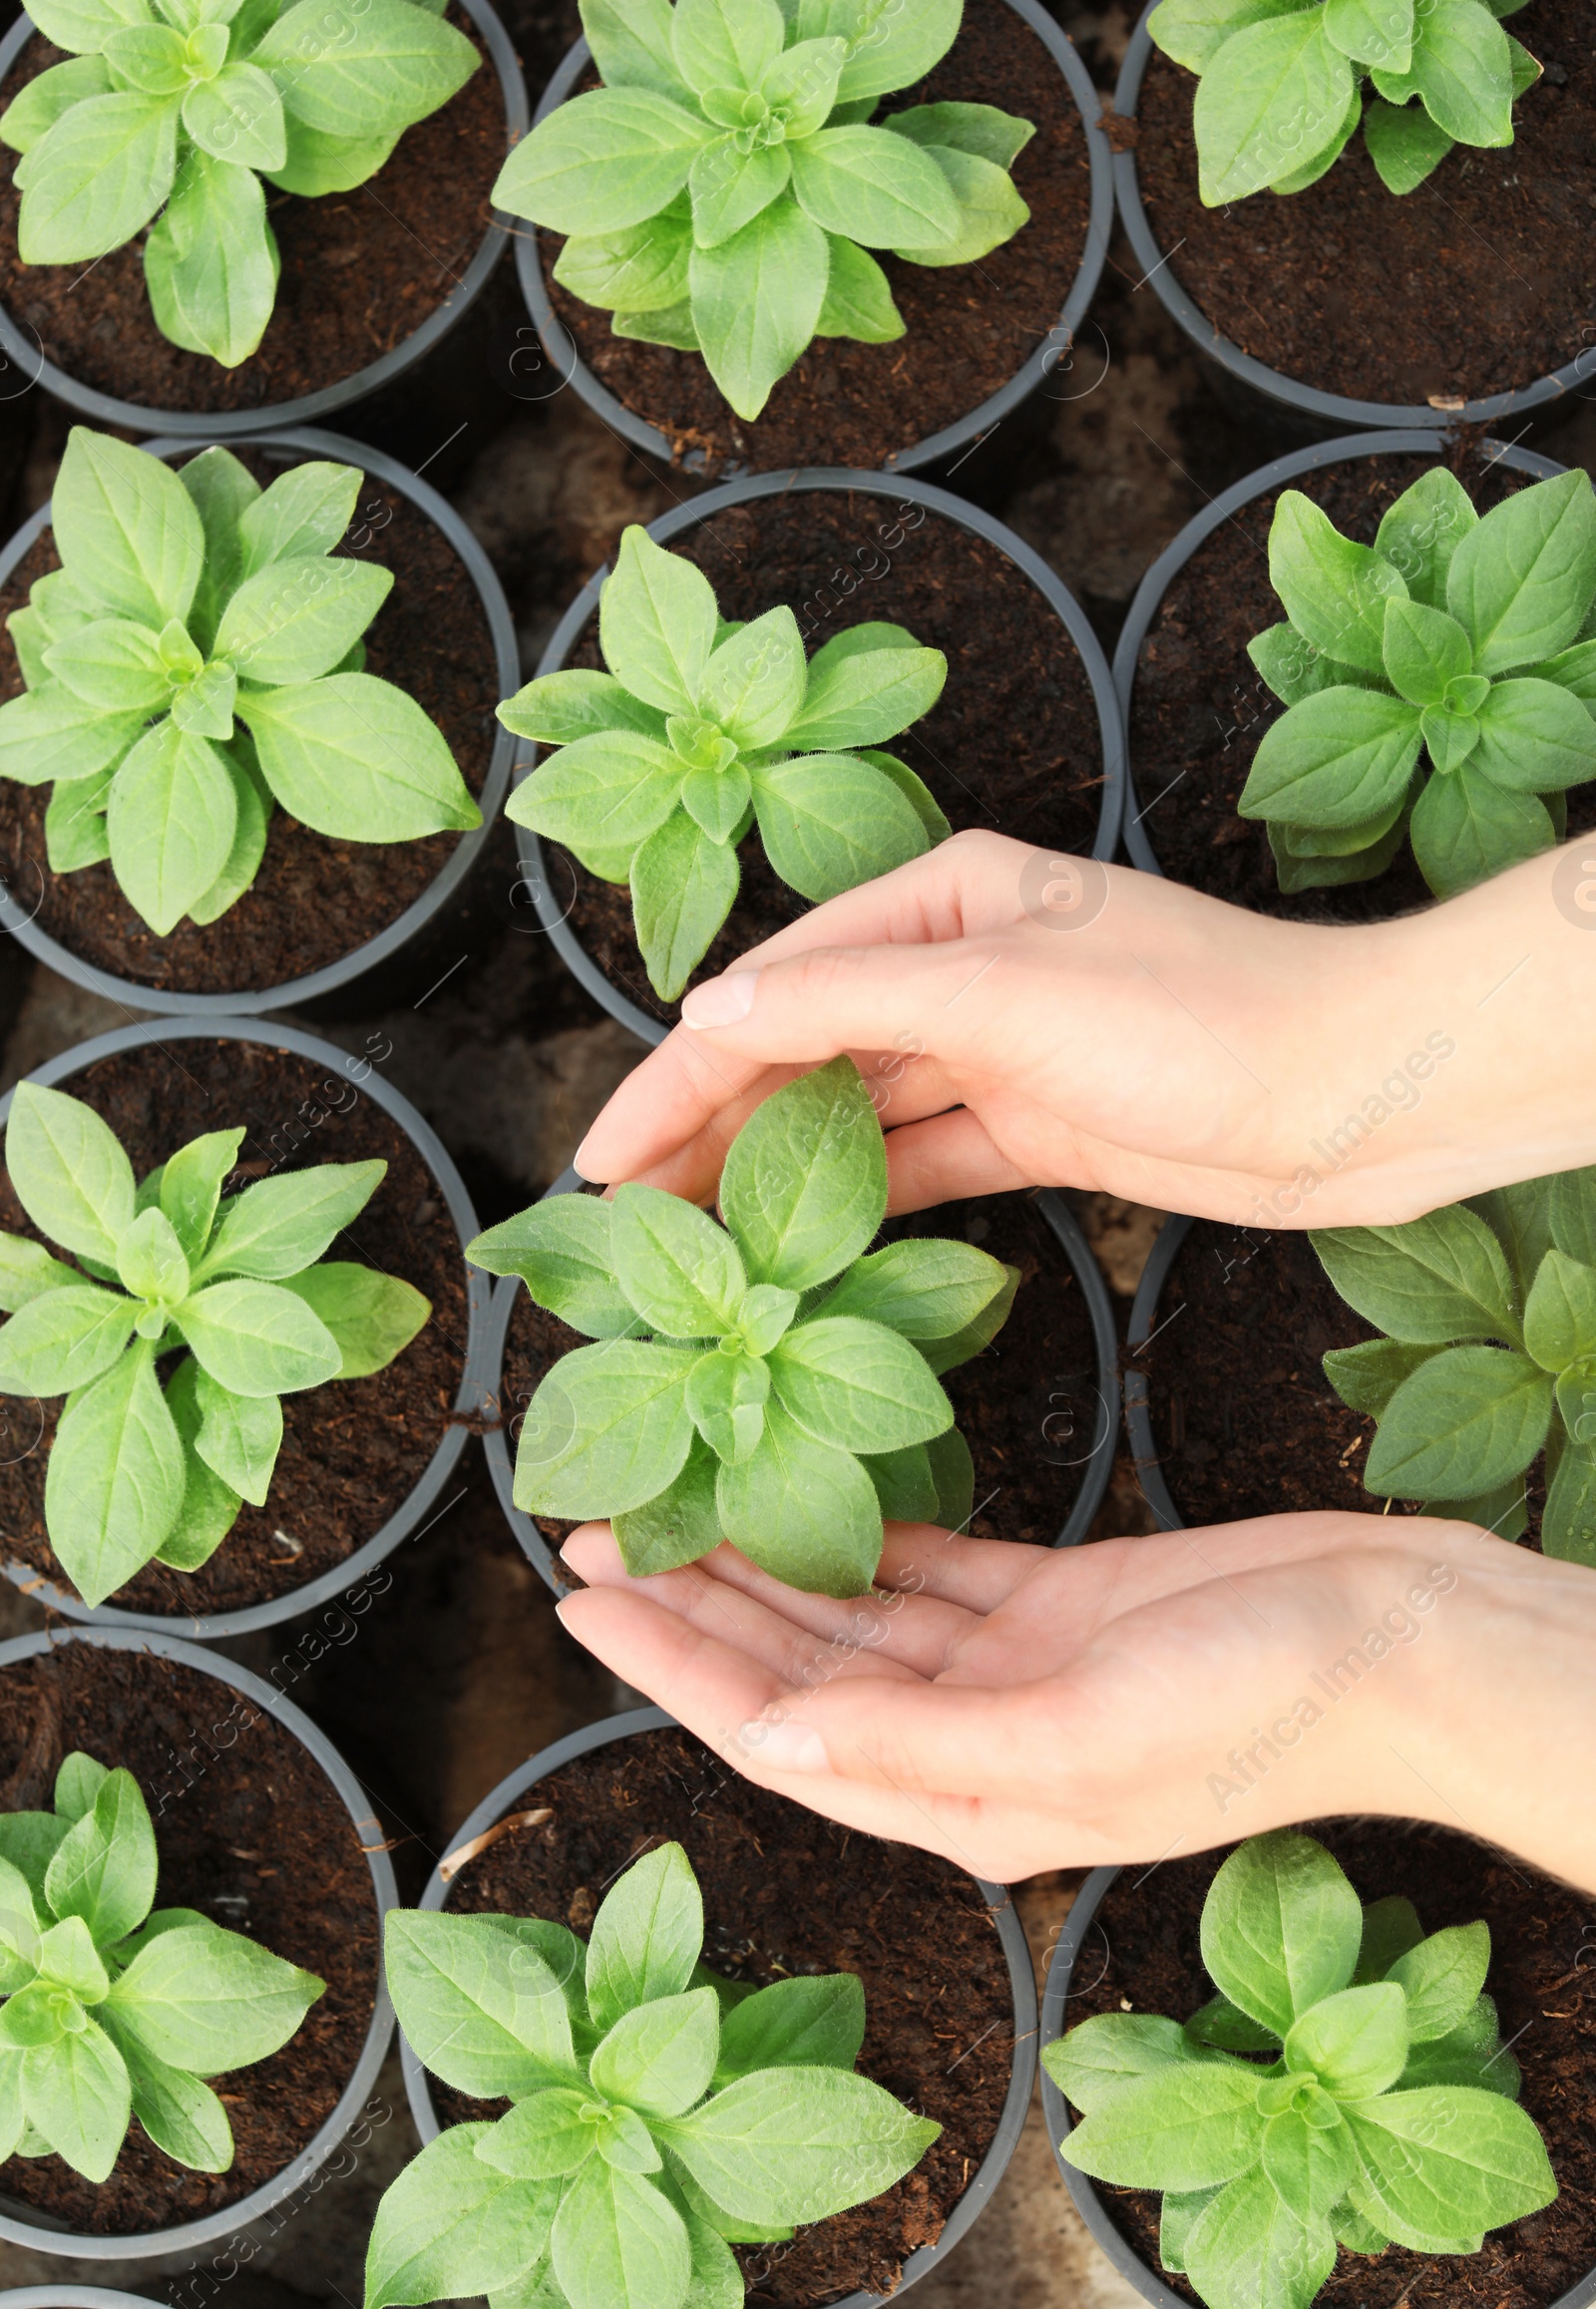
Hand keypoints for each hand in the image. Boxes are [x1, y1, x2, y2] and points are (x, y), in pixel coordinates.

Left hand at [558, 1514, 1595, 1893]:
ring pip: (853, 1614)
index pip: (779, 1730)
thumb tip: (776, 1739)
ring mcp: (1015, 1668)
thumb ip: (916, 1743)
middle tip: (595, 1534)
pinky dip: (865, 1538)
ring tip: (672, 1510)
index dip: (671, 1669)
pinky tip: (806, 1502)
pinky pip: (931, 1570)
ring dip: (763, 1566)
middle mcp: (972, 1740)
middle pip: (797, 1669)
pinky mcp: (1061, 1602)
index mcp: (965, 1798)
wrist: (1399, 1638)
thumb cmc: (1259, 1705)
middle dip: (692, 1609)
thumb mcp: (1078, 1735)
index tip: (582, 1601)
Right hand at [573, 830, 1595, 1228]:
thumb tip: (707, 1015)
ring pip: (855, 1116)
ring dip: (775, 1177)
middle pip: (802, 1053)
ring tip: (687, 1253)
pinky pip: (922, 1164)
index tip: (598, 1160)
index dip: (678, 1075)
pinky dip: (864, 1207)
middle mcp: (961, 962)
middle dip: (710, 1133)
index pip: (775, 989)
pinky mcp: (1039, 1128)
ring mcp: (1000, 1050)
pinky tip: (801, 1255)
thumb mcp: (1009, 989)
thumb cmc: (1197, 1018)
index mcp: (943, 895)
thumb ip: (855, 999)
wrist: (1359, 1096)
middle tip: (620, 1229)